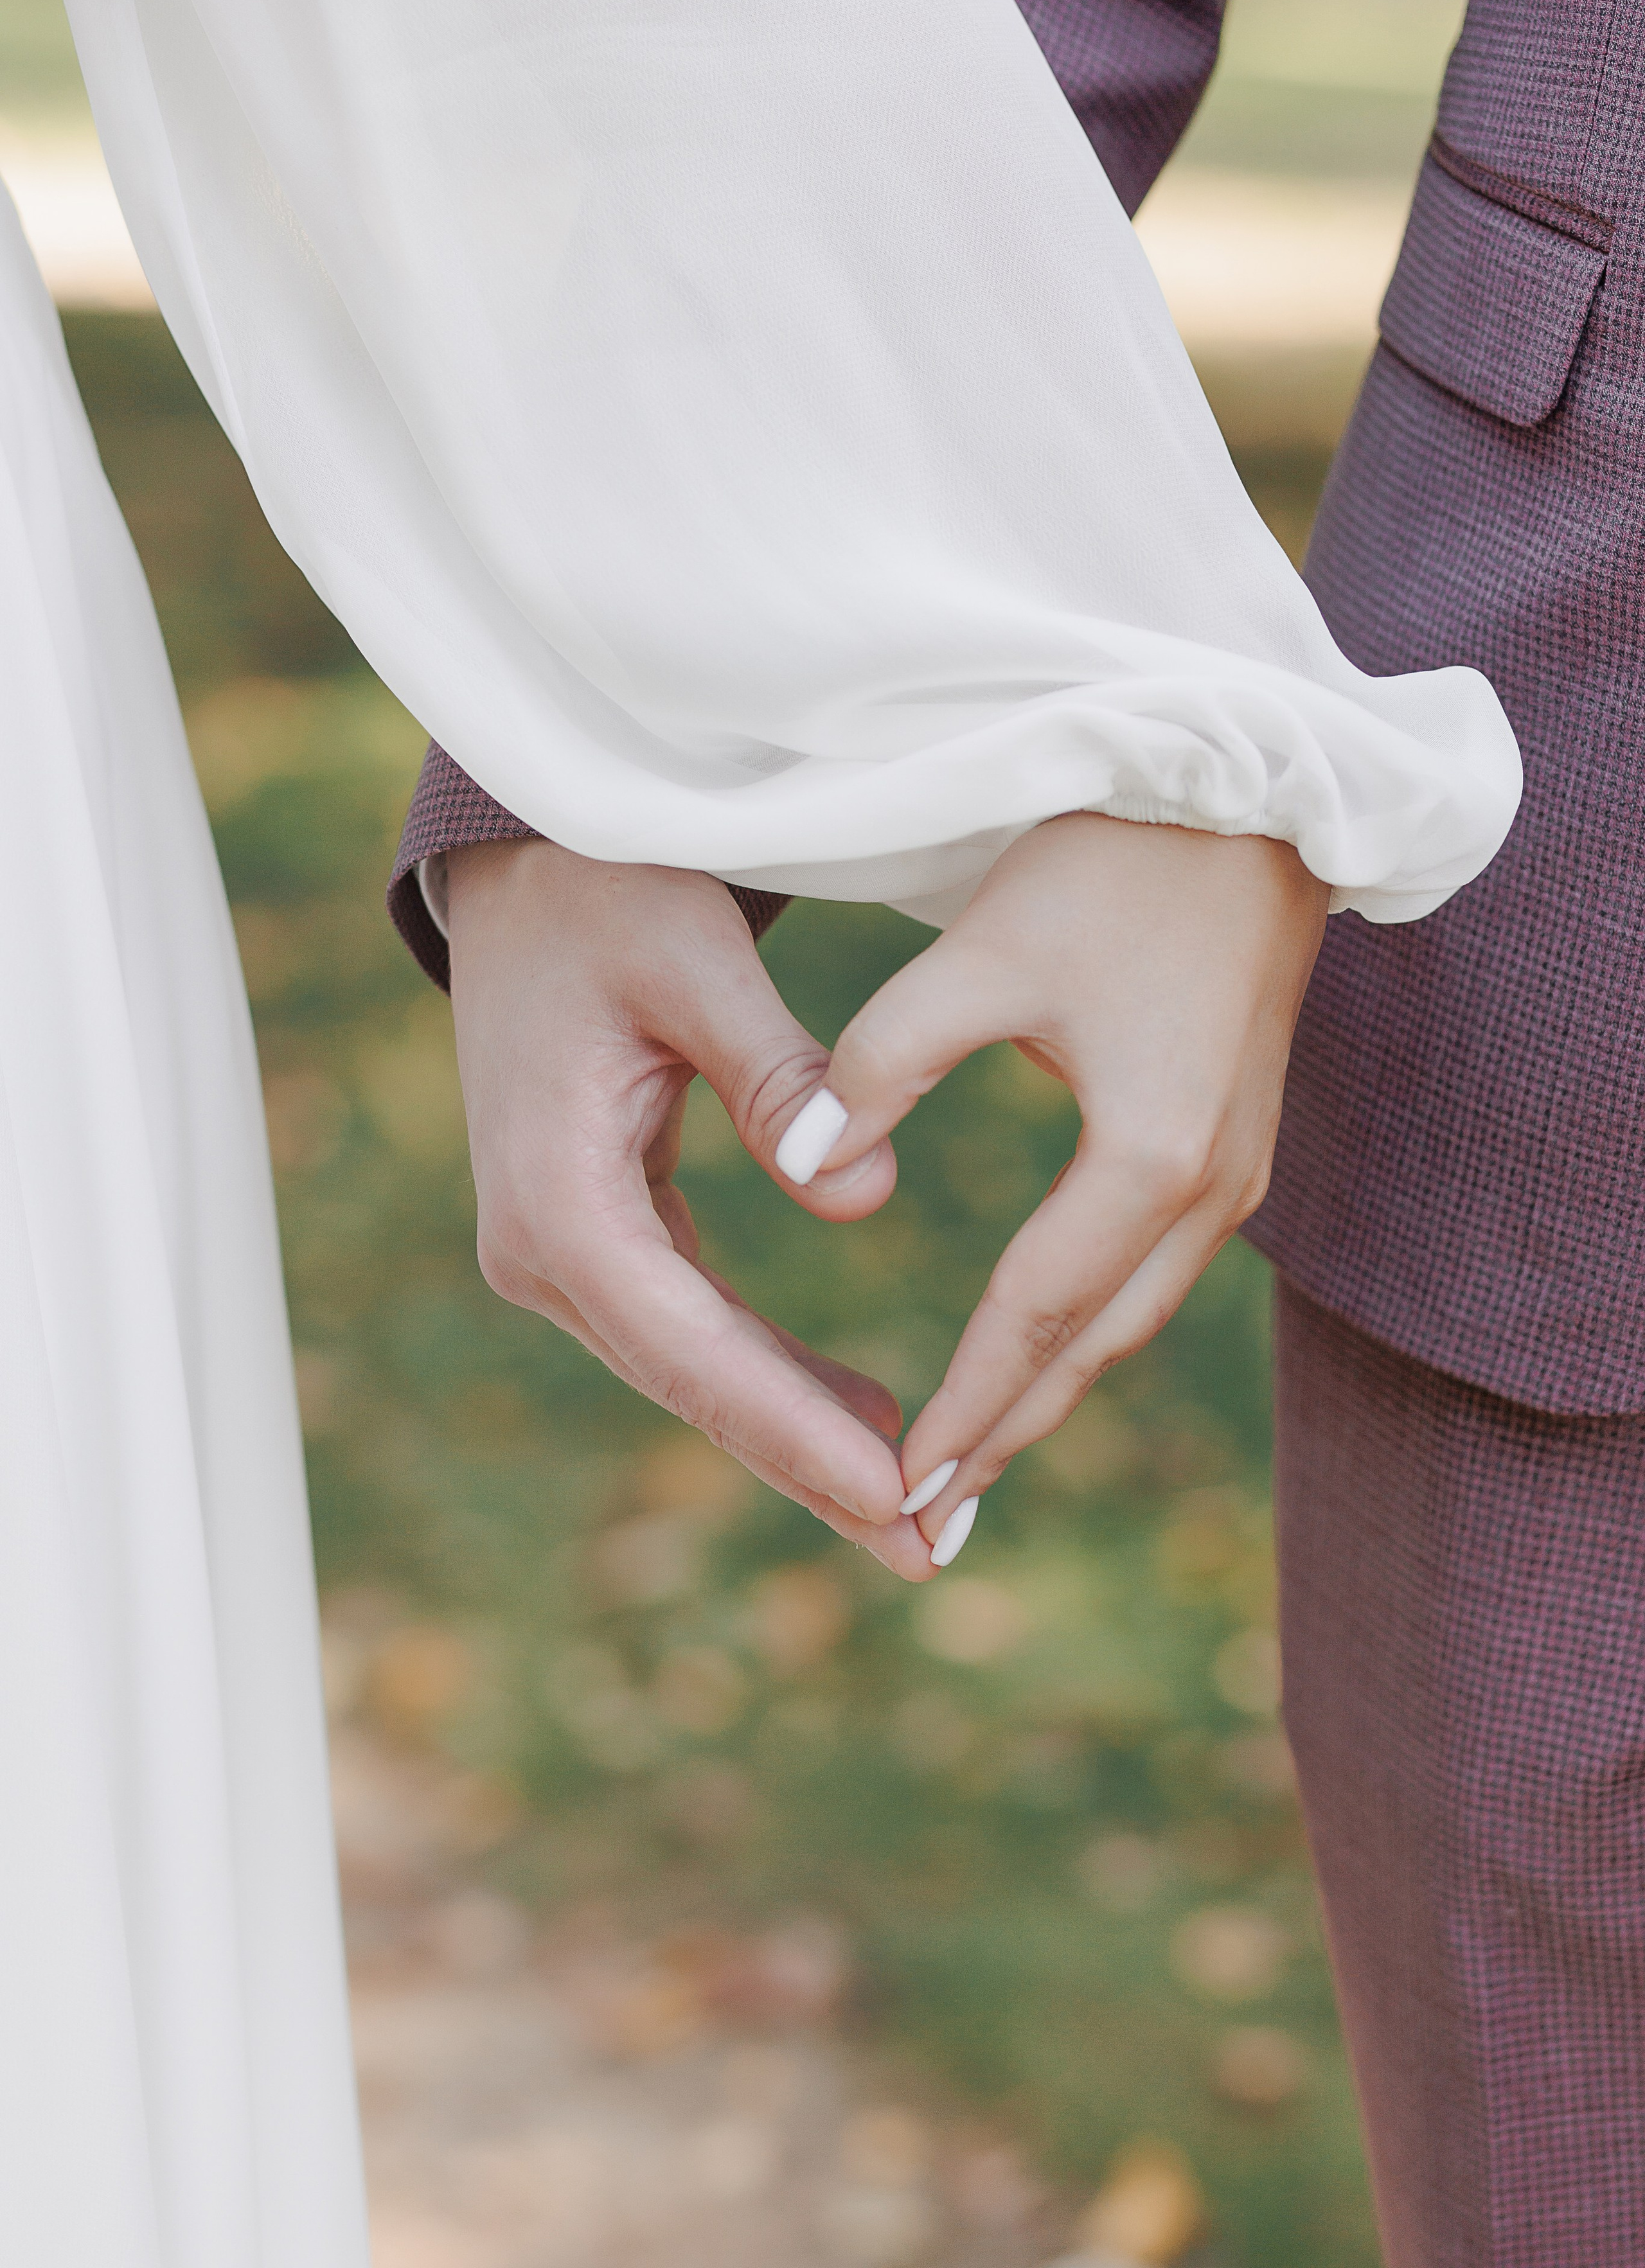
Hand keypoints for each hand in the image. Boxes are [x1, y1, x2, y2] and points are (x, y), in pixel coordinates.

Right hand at [444, 838, 934, 1578]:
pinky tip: (859, 1416)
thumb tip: (869, 1201)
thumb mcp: (693, 963)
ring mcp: (562, 1251)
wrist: (528, 871)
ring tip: (914, 1511)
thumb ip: (776, 1077)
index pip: (693, 1345)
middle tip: (928, 1554)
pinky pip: (693, 1328)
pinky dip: (773, 1376)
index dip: (795, 1428)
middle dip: (809, 1470)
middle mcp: (542, 1249)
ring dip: (799, 1438)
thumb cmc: (609, 895)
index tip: (896, 1495)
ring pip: (696, 1371)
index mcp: (558, 1200)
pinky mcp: (594, 1236)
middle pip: (694, 1386)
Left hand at [792, 815, 1328, 1562]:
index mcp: (1145, 1157)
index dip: (961, 1407)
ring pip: (1130, 1316)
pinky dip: (1089, 1326)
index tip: (896, 1488)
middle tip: (927, 1525)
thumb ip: (881, 1065)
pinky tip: (1043, 1348)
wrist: (1251, 794)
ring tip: (974, 1459)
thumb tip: (805, 1166)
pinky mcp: (1233, 1138)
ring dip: (1053, 1391)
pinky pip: (1154, 1270)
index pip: (1032, 1318)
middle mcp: (1209, 1187)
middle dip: (1008, 1435)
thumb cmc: (1111, 864)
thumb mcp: (978, 957)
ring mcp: (1238, 1168)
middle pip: (1094, 1347)